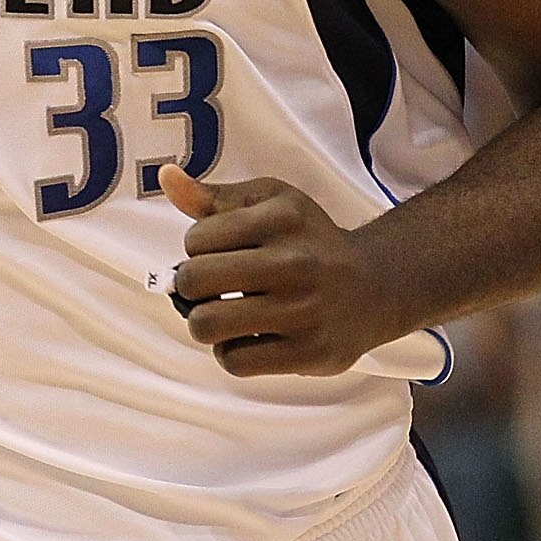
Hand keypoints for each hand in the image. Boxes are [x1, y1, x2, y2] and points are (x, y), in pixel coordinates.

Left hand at [160, 164, 408, 376]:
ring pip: (207, 325)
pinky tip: (248, 338)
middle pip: (194, 282)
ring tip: (223, 315)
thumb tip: (166, 178)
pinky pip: (235, 361)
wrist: (375, 286)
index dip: (196, 249)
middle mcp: (294, 262)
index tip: (219, 253)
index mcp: (282, 218)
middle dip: (191, 287)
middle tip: (211, 289)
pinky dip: (231, 352)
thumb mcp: (270, 203)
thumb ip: (214, 197)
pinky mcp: (308, 352)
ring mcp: (303, 310)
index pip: (195, 240)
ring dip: (205, 323)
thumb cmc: (309, 241)